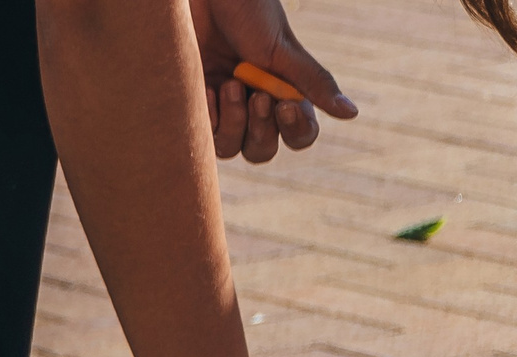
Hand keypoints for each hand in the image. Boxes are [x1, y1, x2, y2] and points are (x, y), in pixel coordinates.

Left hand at [186, 0, 355, 161]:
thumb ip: (313, 82)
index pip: (298, 135)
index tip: (285, 107)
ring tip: (230, 83)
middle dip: (261, 129)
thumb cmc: (250, 14)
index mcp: (286, 93)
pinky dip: (208, 116)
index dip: (295, 131)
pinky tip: (209, 89)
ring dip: (233, 122)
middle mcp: (256, 106)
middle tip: (258, 96)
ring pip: (230, 148)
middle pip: (261, 150)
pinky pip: (202, 135)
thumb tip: (351, 114)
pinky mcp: (196, 104)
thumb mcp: (283, 49)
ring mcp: (224, 107)